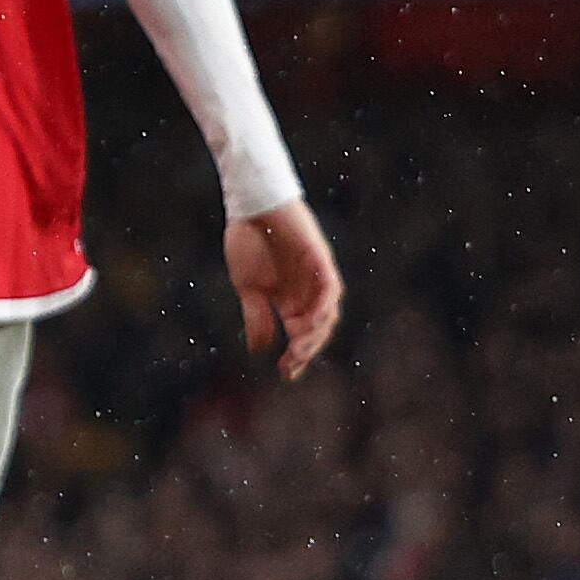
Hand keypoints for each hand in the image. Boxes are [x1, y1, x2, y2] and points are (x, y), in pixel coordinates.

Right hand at [228, 199, 343, 380]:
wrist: (251, 204)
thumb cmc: (248, 240)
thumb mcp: (249, 287)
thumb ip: (257, 316)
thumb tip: (261, 349)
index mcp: (290, 299)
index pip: (301, 335)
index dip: (296, 356)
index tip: (286, 375)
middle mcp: (308, 292)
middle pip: (317, 329)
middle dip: (305, 350)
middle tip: (290, 364)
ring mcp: (317, 277)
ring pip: (327, 314)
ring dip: (315, 334)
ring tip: (298, 348)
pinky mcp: (321, 261)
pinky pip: (330, 291)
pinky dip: (322, 309)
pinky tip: (307, 323)